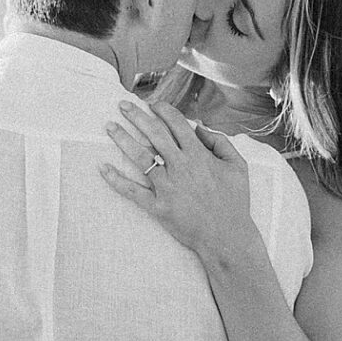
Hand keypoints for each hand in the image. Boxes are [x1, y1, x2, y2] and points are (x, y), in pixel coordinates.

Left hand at [101, 101, 256, 265]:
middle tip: (122, 105)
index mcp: (199, 155)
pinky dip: (116, 180)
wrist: (227, 236)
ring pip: (140, 157)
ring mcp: (167, 186)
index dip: (163, 110)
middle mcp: (180, 167)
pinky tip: (103, 168)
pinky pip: (132, 191)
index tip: (153, 104)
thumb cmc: (234, 201)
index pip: (177, 124)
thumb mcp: (238, 166)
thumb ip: (220, 142)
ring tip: (110, 127)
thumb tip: (200, 128)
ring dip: (123, 139)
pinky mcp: (158, 206)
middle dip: (136, 116)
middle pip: (154, 134)